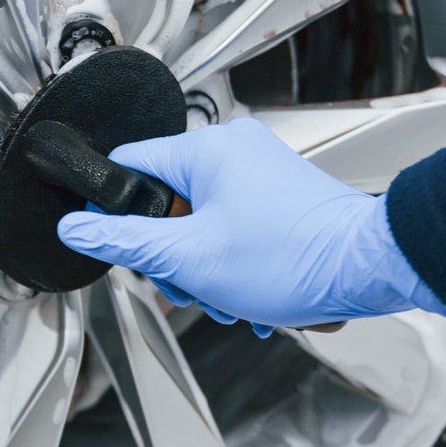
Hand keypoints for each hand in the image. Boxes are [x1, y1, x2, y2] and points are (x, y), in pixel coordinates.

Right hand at [57, 118, 445, 335]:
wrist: (368, 268)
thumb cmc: (294, 257)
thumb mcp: (190, 259)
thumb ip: (125, 241)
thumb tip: (77, 227)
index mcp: (206, 150)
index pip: (129, 166)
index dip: (114, 211)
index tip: (120, 245)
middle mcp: (234, 149)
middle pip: (167, 202)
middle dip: (173, 256)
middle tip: (191, 284)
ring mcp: (261, 171)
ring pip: (201, 221)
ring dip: (204, 269)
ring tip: (228, 297)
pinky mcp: (279, 194)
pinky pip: (234, 225)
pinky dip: (234, 263)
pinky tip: (249, 294)